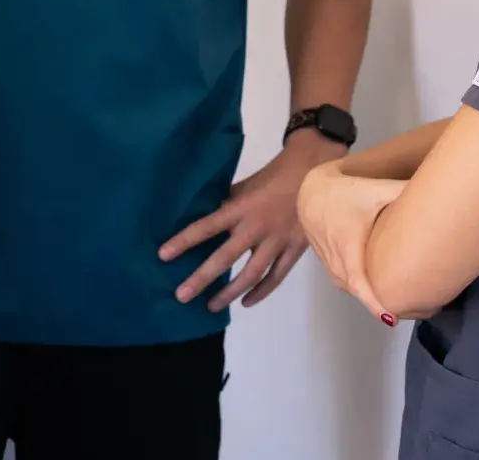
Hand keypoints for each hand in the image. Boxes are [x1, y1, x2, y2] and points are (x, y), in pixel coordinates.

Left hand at [160, 132, 346, 312]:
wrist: (314, 172)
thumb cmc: (276, 175)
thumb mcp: (246, 185)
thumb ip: (227, 202)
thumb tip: (203, 213)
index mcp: (241, 207)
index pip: (206, 226)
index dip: (184, 241)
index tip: (163, 256)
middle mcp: (256, 228)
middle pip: (225, 258)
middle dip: (201, 278)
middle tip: (181, 295)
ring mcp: (277, 242)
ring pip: (251, 275)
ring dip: (229, 293)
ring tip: (210, 306)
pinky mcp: (295, 250)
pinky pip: (276, 277)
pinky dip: (261, 291)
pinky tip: (246, 301)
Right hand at [297, 159, 404, 320]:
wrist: (312, 195)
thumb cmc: (345, 193)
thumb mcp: (375, 189)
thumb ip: (403, 191)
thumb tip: (437, 189)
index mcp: (348, 245)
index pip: (359, 283)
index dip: (374, 302)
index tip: (391, 318)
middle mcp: (338, 262)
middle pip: (361, 293)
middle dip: (386, 306)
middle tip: (418, 311)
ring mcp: (332, 268)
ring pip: (357, 292)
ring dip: (376, 301)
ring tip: (407, 307)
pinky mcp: (332, 270)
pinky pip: (351, 287)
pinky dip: (367, 293)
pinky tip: (386, 293)